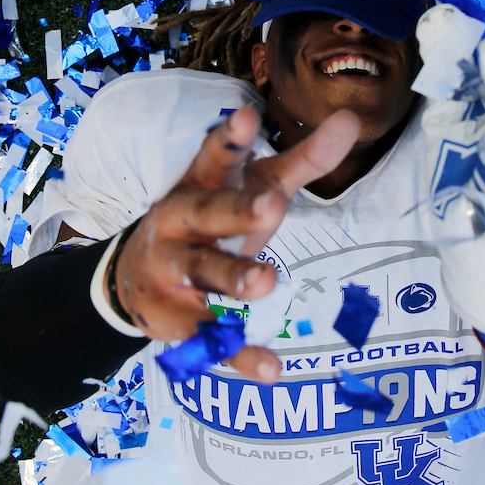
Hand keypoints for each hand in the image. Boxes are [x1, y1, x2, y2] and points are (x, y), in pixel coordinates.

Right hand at [113, 105, 359, 382]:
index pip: (215, 157)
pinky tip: (270, 368)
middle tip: (272, 206)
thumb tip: (351, 120)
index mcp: (199, 184)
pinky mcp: (179, 321)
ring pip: (204, 274)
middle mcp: (179, 223)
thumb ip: (302, 160)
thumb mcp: (251, 187)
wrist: (133, 278)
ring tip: (268, 280)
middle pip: (208, 215)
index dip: (230, 139)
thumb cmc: (209, 219)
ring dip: (234, 278)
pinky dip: (240, 355)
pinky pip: (212, 339)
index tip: (248, 116)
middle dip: (237, 211)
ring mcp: (174, 272)